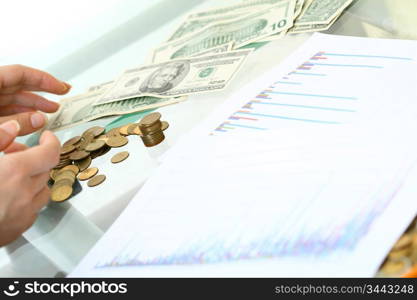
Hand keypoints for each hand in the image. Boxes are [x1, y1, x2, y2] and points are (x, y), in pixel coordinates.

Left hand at [0, 64, 70, 134]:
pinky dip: (19, 115)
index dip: (44, 79)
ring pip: (10, 100)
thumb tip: (38, 120)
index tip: (61, 88)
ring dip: (33, 106)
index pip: (20, 73)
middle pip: (17, 85)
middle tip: (62, 95)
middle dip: (42, 92)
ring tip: (51, 111)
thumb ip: (16, 121)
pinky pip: (4, 111)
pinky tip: (31, 122)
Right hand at [0, 121, 59, 245]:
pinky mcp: (17, 230)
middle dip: (34, 159)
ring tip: (10, 176)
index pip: (50, 153)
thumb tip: (12, 128)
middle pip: (45, 170)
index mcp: (14, 173)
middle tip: (13, 154)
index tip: (45, 137)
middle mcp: (24, 194)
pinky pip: (32, 210)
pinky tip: (7, 197)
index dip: (50, 142)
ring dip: (32, 180)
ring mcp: (23, 215)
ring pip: (42, 191)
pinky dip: (26, 200)